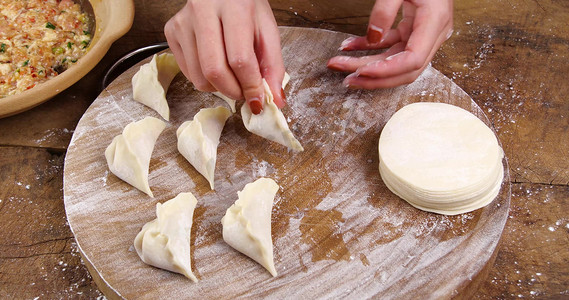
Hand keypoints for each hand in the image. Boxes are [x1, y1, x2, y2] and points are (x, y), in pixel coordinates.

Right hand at [164, 0, 285, 113]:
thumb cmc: (247, 9)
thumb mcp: (268, 31)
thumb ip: (273, 66)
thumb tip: (275, 100)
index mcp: (234, 7)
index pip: (239, 58)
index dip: (251, 86)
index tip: (258, 99)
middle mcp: (203, 10)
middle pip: (214, 70)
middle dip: (233, 91)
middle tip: (244, 92)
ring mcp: (183, 21)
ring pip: (199, 77)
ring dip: (219, 88)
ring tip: (231, 76)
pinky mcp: (171, 31)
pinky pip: (188, 72)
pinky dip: (205, 79)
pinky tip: (215, 64)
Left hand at [327, 0, 452, 88]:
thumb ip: (385, 9)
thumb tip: (372, 37)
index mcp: (435, 22)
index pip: (413, 60)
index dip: (387, 71)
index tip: (361, 71)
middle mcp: (433, 33)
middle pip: (405, 70)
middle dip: (375, 78)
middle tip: (347, 80)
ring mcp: (424, 33)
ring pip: (395, 62)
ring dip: (367, 65)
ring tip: (340, 65)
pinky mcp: (412, 30)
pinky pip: (390, 46)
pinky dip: (369, 48)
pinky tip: (348, 46)